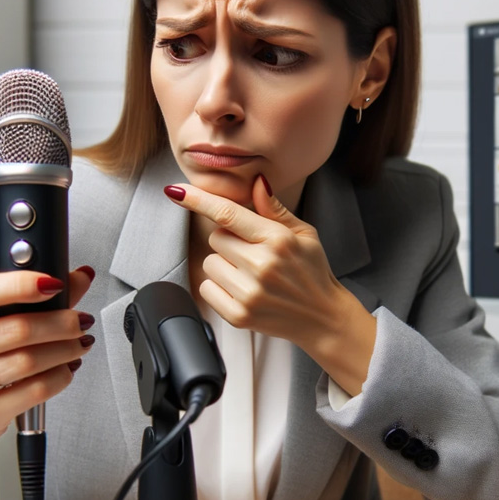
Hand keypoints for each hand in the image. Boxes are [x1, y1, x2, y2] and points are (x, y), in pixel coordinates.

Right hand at [0, 267, 96, 488]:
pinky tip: (66, 369)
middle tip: (82, 320)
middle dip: (60, 322)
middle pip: (15, 329)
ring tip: (80, 344)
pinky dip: (59, 377)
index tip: (55, 284)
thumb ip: (38, 297)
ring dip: (65, 350)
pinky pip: (34, 391)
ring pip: (28, 361)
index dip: (20, 284)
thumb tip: (81, 276)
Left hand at [166, 175, 375, 392]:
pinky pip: (206, 289)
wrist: (324, 317)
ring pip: (209, 263)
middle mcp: (262, 265)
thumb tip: (256, 182)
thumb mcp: (304, 234)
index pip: (228, 214)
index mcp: (278, 239)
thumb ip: (274, 209)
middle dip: (229, 241)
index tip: (175, 190)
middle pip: (216, 238)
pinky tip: (243, 291)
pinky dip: (218, 288)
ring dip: (224, 265)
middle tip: (253, 254)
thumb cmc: (313, 271)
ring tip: (250, 275)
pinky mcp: (239, 316)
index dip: (199, 200)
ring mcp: (249, 293)